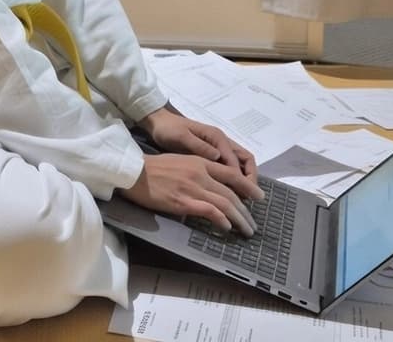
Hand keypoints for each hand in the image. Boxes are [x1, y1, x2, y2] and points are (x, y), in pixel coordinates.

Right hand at [121, 153, 258, 236]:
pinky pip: (211, 212)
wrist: (134, 173)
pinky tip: (226, 228)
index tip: (259, 197)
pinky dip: (222, 221)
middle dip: (246, 210)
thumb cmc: (153, 168)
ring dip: (240, 219)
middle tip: (253, 223)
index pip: (231, 174)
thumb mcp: (180, 161)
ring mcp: (193, 188)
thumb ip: (197, 170)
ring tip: (246, 230)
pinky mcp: (184, 202)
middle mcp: (200, 174)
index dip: (248, 186)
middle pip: (232, 193)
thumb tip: (211, 185)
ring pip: (226, 204)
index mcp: (199, 162)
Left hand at [139, 107, 261, 198]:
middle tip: (250, 197)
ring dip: (242, 180)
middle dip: (250, 178)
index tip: (245, 193)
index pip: (238, 159)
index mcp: (217, 137)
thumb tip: (218, 156)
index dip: (243, 177)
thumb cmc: (168, 129)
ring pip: (238, 165)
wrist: (157, 123)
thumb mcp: (181, 136)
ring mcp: (217, 148)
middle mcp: (221, 142)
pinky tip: (228, 192)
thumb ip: (199, 146)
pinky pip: (227, 168)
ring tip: (242, 198)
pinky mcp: (210, 155)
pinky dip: (231, 179)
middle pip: (245, 161)